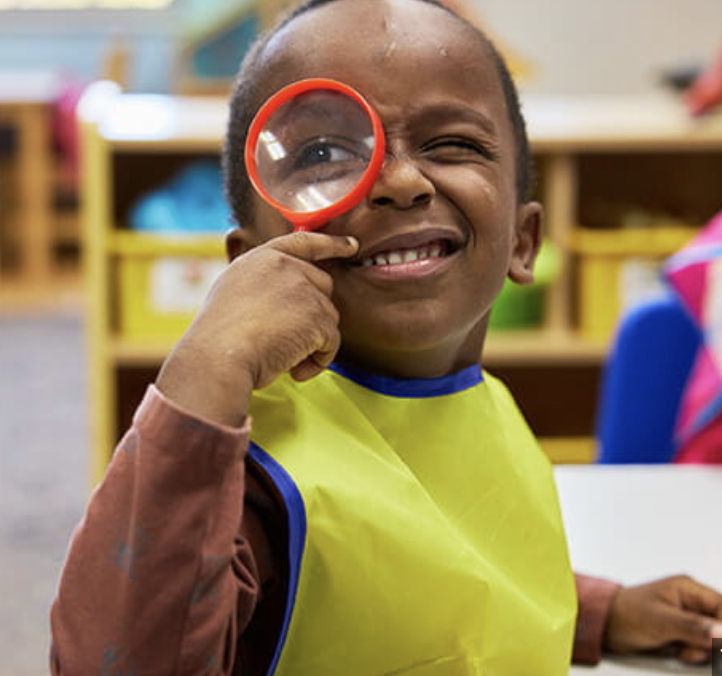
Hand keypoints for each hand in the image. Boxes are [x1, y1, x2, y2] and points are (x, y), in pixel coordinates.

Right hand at [156, 231, 358, 426]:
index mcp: (262, 259)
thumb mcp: (234, 295)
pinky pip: (331, 342)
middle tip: (288, 342)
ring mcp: (304, 289)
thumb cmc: (219, 339)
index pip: (304, 242)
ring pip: (328, 318)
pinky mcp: (318, 316)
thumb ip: (264, 287)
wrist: (218, 357)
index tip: (351, 244)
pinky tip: (295, 371)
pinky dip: (318, 361)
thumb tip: (289, 303)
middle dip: (313, 315)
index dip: (331, 243)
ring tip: (284, 359)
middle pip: (323, 286)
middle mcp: (286, 267)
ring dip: (312, 343)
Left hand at [604, 575, 721, 663]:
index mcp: (687, 588)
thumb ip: (692, 626)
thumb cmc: (625, 614)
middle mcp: (690, 601)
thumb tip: (721, 631)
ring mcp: (687, 617)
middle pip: (720, 623)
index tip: (719, 645)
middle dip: (713, 641)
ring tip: (682, 650)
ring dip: (703, 649)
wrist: (605, 625)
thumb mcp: (660, 621)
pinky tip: (680, 652)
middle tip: (694, 648)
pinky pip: (701, 646)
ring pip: (713, 638)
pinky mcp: (682, 632)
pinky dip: (695, 653)